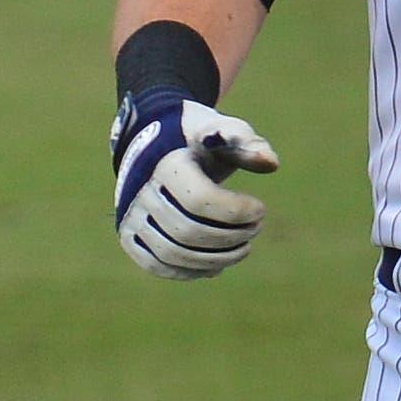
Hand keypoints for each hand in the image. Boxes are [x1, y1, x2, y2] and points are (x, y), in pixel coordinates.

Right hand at [109, 87, 279, 280]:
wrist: (154, 142)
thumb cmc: (197, 137)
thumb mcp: (222, 130)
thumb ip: (247, 144)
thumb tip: (271, 163)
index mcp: (165, 163)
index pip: (200, 200)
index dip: (236, 211)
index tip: (260, 209)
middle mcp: (140, 192)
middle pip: (189, 232)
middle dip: (231, 237)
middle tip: (256, 228)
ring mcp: (130, 217)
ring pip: (173, 254)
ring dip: (216, 258)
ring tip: (244, 247)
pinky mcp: (129, 236)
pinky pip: (158, 265)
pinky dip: (191, 271)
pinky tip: (218, 264)